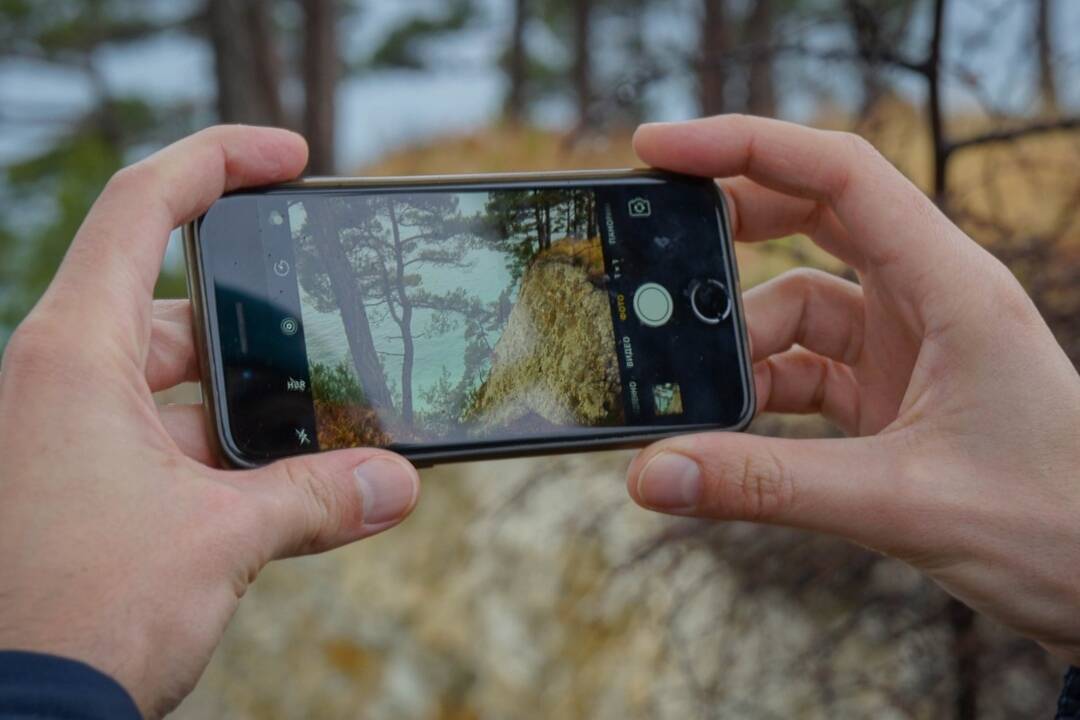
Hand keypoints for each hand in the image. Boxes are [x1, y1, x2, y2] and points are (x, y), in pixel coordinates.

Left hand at [0, 126, 420, 717]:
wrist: (21, 715)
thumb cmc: (81, 614)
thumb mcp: (219, 540)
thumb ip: (317, 499)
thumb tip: (398, 483)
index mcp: (73, 356)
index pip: (143, 208)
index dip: (219, 161)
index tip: (290, 158)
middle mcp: (63, 380)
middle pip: (179, 306)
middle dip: (263, 327)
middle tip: (337, 335)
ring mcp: (70, 433)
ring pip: (180, 384)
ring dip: (254, 407)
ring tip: (331, 428)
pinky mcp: (84, 483)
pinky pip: (169, 439)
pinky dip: (228, 453)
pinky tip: (289, 483)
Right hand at [627, 115, 1079, 661]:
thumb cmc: (1057, 527)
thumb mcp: (901, 503)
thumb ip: (767, 486)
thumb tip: (653, 475)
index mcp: (950, 288)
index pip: (839, 176)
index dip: (746, 146)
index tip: (659, 149)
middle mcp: (927, 300)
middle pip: (811, 219)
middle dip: (729, 232)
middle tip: (655, 259)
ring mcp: (907, 346)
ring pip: (797, 308)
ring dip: (740, 347)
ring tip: (697, 397)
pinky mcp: (892, 393)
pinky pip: (804, 370)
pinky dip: (759, 392)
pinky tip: (731, 430)